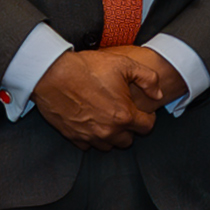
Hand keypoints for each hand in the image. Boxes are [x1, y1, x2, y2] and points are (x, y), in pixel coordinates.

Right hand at [34, 46, 169, 148]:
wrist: (52, 74)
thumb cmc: (87, 68)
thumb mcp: (125, 64)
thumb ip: (148, 79)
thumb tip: (157, 94)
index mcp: (124, 115)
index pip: (147, 127)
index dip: (147, 117)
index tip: (141, 110)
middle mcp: (109, 131)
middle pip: (128, 140)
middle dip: (129, 128)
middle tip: (122, 112)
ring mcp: (90, 136)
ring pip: (109, 146)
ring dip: (111, 135)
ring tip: (106, 118)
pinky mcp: (73, 136)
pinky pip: (88, 145)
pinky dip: (91, 137)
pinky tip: (90, 122)